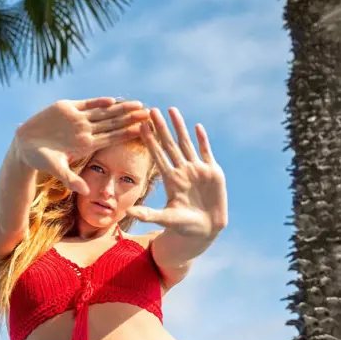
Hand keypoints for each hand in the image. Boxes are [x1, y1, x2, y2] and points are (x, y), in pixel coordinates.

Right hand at [15, 97, 149, 194]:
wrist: (25, 145)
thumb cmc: (41, 160)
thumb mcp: (56, 170)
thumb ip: (71, 179)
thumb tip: (86, 192)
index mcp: (87, 144)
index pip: (112, 138)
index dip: (128, 133)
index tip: (143, 131)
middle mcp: (85, 130)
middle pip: (113, 123)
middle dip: (131, 118)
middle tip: (150, 114)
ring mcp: (77, 118)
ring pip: (104, 112)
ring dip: (120, 108)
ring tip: (138, 104)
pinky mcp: (67, 107)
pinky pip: (86, 104)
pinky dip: (98, 102)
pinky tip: (111, 100)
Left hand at [127, 107, 227, 256]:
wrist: (205, 229)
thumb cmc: (183, 226)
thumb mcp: (165, 219)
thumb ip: (148, 214)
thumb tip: (127, 212)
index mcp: (170, 179)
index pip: (158, 155)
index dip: (149, 140)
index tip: (140, 126)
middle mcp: (182, 170)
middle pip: (169, 144)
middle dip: (161, 127)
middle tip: (151, 110)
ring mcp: (197, 169)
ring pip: (186, 143)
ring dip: (179, 127)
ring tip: (172, 110)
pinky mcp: (213, 172)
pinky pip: (206, 152)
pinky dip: (202, 140)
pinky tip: (196, 126)